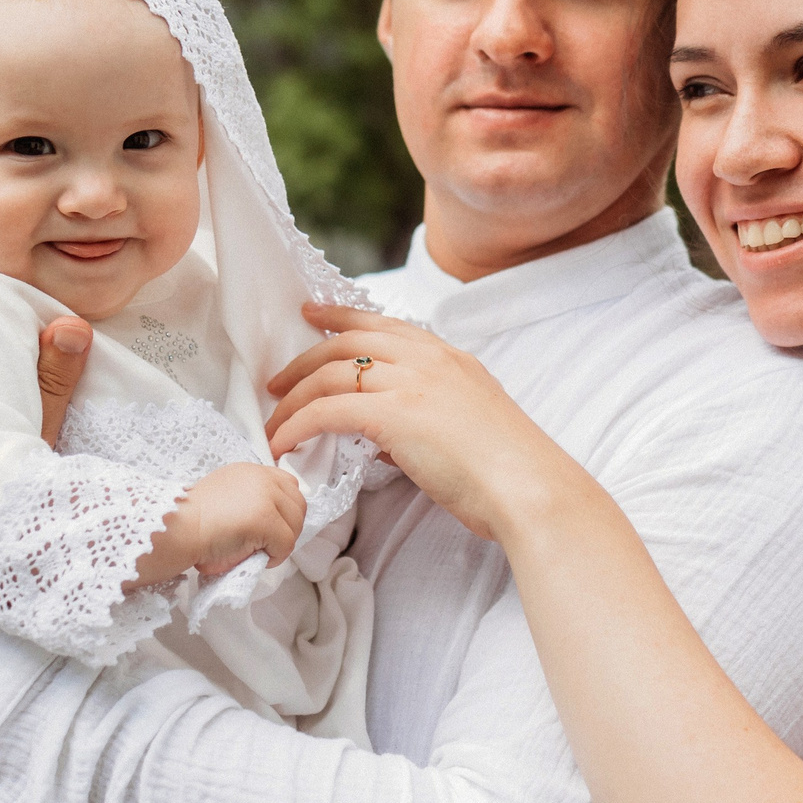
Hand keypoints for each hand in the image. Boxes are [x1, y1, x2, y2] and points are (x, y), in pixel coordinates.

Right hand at [141, 461, 305, 588]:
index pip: (289, 486)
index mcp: (250, 471)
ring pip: (295, 526)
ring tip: (255, 551)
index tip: (269, 527)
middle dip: (287, 528)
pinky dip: (274, 557)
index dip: (285, 511)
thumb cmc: (188, 522)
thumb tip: (272, 519)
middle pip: (298, 505)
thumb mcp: (223, 497)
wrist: (173, 530)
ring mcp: (265, 497)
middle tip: (265, 544)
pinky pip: (286, 545)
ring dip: (280, 544)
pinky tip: (253, 557)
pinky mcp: (266, 519)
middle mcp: (261, 478)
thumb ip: (248, 499)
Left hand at [263, 303, 584, 542]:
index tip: (313, 315)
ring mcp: (412, 382)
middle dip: (305, 358)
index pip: (384, 325)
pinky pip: (328, 410)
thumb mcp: (468, 425)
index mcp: (450, 358)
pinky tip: (284, 442)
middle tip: (277, 378)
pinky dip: (299, 424)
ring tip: (275, 419)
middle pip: (349, 343)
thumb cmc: (508, 471)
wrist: (528, 487)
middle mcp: (429, 360)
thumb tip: (389, 439)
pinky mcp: (394, 414)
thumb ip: (428, 418)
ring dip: (295, 397)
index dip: (342, 317)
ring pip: (332, 374)